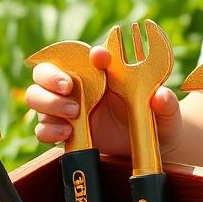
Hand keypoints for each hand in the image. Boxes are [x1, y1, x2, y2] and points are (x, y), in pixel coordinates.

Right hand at [26, 45, 183, 156]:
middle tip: (70, 89)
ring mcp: (67, 109)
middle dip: (51, 77)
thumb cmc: (155, 119)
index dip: (79, 53)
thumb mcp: (165, 112)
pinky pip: (41, 128)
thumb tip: (160, 96)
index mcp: (100, 72)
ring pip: (37, 97)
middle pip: (44, 72)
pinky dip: (48, 129)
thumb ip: (165, 104)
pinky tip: (66, 133)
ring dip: (49, 103)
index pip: (78, 54)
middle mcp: (78, 86)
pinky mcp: (63, 132)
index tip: (98, 59)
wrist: (147, 149)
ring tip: (75, 114)